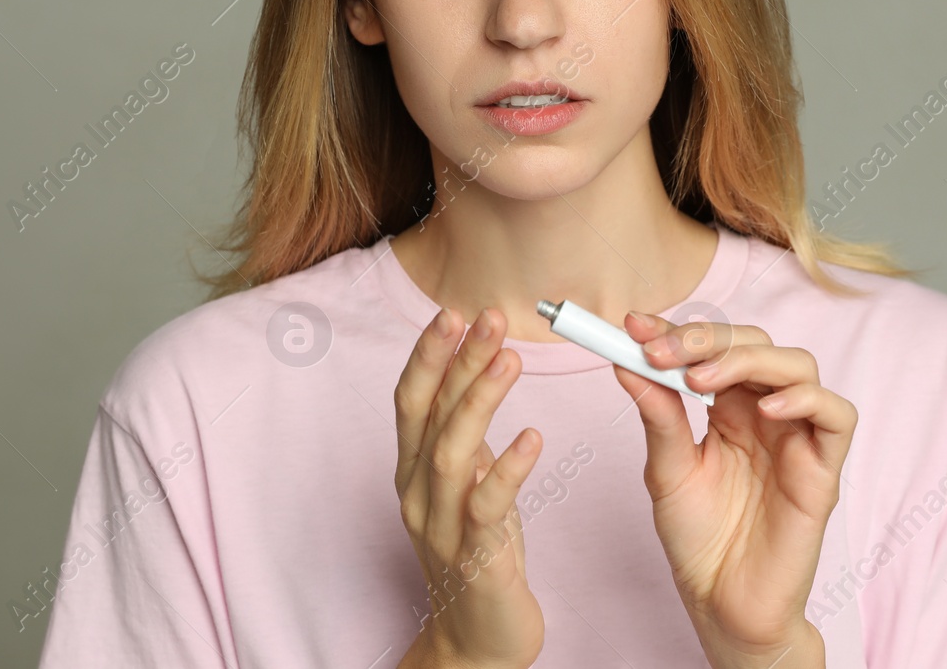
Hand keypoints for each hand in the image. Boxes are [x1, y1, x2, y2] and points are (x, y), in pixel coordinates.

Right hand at [393, 306, 544, 668]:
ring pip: (452, 453)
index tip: (453, 311)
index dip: (429, 355)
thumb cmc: (479, 558)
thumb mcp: (468, 489)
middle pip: (429, 416)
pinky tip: (534, 437)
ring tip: (509, 358)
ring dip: (478, 401)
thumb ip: (464, 441)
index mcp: (415, 473)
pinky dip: (508, 468)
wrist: (479, 643)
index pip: (412, 401)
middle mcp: (419, 495)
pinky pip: (488, 507)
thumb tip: (472, 386)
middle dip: (455, 361)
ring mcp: (442, 529)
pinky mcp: (476, 560)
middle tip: (487, 316)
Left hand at [612, 312, 855, 665]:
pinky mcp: (823, 468)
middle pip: (755, 344)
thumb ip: (657, 417)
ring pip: (797, 365)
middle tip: (661, 352)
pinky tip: (766, 409)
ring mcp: (796, 437)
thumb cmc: (698, 540)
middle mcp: (764, 413)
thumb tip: (626, 362)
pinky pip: (837, 415)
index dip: (676, 331)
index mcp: (726, 408)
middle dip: (706, 338)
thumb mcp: (665, 471)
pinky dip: (807, 399)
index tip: (634, 325)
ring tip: (701, 379)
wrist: (722, 603)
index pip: (711, 349)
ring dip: (748, 359)